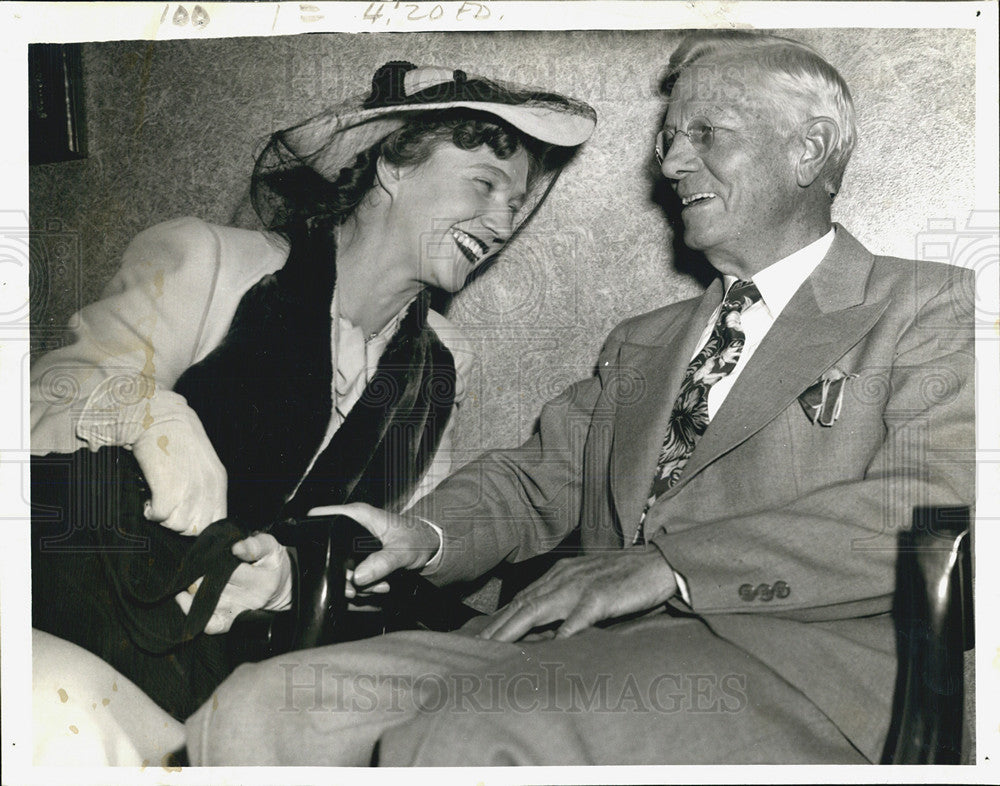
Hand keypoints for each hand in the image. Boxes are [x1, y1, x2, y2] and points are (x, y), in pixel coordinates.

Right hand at [133, 413, 226, 536]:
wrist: (158, 416)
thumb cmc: (176, 438)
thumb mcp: (202, 462)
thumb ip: (204, 487)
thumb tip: (195, 515)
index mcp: (217, 481)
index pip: (216, 521)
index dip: (198, 523)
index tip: (183, 513)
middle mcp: (206, 487)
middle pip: (195, 528)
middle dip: (178, 522)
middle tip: (167, 506)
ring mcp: (188, 488)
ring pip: (177, 525)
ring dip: (163, 517)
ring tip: (157, 499)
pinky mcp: (166, 487)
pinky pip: (159, 516)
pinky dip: (150, 512)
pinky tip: (149, 499)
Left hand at [174, 533, 291, 634]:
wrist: (280, 589)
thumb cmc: (272, 564)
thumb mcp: (271, 548)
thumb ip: (256, 545)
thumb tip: (236, 548)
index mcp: (262, 580)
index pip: (232, 570)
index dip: (215, 559)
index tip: (210, 552)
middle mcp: (250, 599)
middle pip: (215, 586)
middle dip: (200, 573)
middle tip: (196, 564)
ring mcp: (238, 612)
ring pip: (207, 603)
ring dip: (193, 589)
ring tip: (189, 577)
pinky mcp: (230, 622)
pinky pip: (209, 624)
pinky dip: (192, 612)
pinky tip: (183, 598)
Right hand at [305, 503, 439, 598]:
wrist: (428, 547)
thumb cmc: (417, 538)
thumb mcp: (403, 550)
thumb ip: (383, 562)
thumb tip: (359, 576)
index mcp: (357, 515)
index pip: (322, 517)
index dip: (317, 534)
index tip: (328, 559)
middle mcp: (351, 527)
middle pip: (328, 552)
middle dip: (343, 574)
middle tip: (364, 583)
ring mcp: (352, 545)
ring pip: (338, 568)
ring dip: (356, 584)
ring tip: (380, 584)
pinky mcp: (357, 559)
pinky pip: (350, 576)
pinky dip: (362, 586)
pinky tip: (378, 585)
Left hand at [478, 549, 678, 641]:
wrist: (660, 562)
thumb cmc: (626, 577)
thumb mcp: (589, 583)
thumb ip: (566, 599)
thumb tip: (546, 625)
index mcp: (560, 574)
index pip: (521, 599)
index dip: (499, 618)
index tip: (478, 636)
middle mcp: (564, 578)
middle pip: (521, 605)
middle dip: (496, 627)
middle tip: (472, 647)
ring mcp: (581, 586)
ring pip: (538, 610)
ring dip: (513, 630)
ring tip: (493, 649)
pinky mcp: (601, 597)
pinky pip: (576, 619)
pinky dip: (560, 634)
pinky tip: (547, 649)